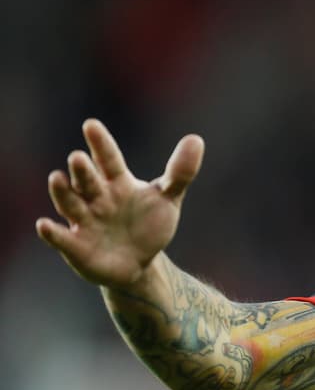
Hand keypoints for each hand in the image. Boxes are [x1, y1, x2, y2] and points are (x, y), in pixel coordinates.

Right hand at [36, 119, 204, 289]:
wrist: (139, 263)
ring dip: (62, 193)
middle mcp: (96, 198)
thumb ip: (180, 172)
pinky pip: (62, 239)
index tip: (91, 125)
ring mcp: (84, 222)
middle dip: (82, 171)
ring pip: (70, 204)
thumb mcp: (168, 198)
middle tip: (78, 157)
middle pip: (87, 181)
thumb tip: (196, 139)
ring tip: (56, 178)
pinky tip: (44, 226)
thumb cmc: (148, 224)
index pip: (109, 160)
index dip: (101, 144)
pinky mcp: (76, 247)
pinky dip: (52, 233)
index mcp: (117, 183)